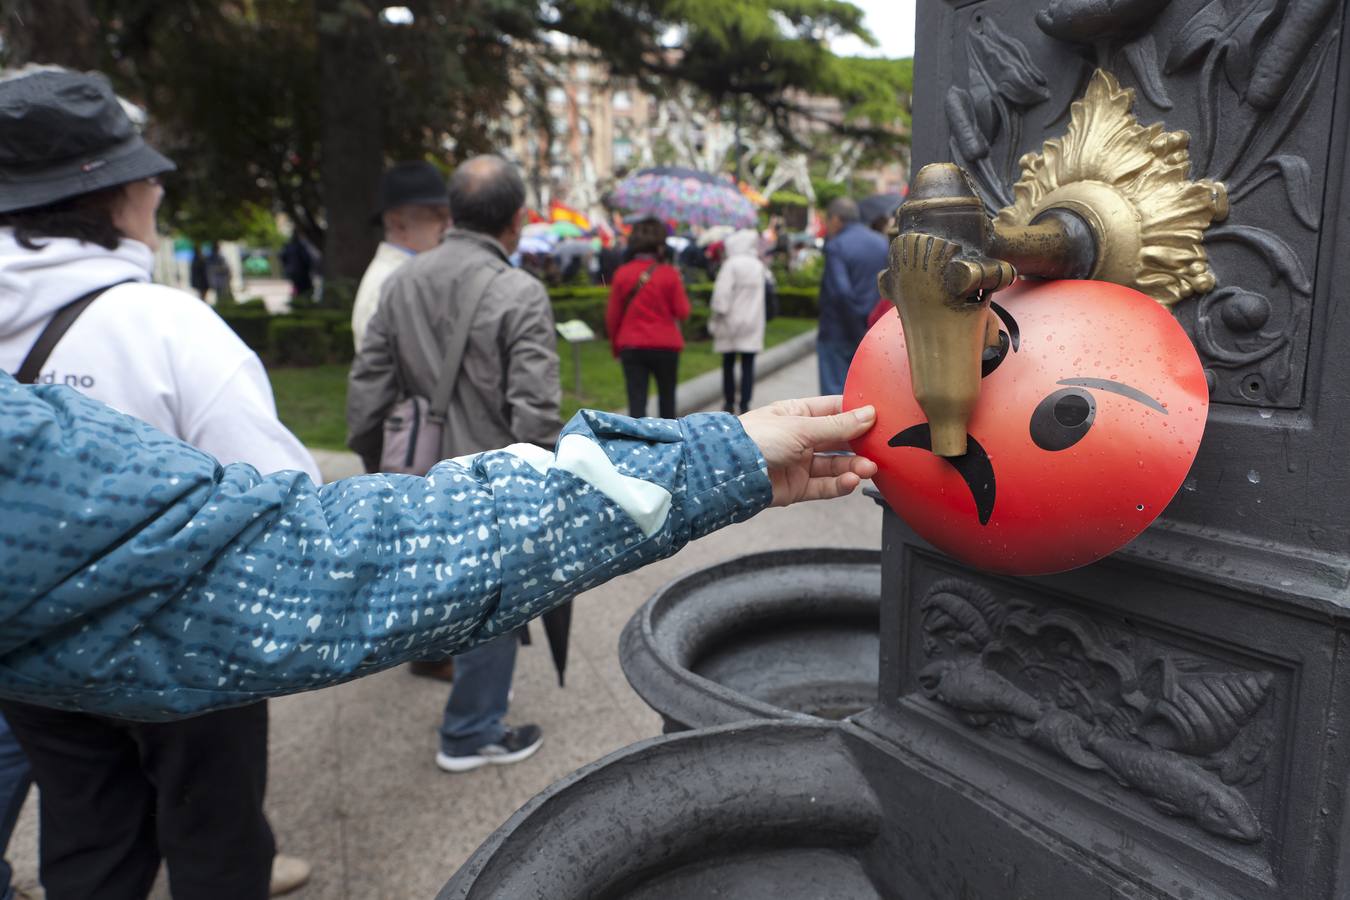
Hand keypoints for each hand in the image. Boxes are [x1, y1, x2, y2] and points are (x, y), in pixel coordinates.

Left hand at [738, 397, 878, 506]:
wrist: (729, 472)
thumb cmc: (757, 439)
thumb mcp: (802, 427)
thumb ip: (838, 426)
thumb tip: (869, 414)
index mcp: (797, 414)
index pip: (834, 410)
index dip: (856, 413)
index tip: (881, 416)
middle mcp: (800, 438)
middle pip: (838, 440)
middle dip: (859, 444)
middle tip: (881, 448)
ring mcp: (798, 463)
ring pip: (834, 465)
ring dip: (853, 467)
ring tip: (869, 469)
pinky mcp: (797, 487)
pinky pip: (824, 486)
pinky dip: (839, 485)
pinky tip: (852, 481)